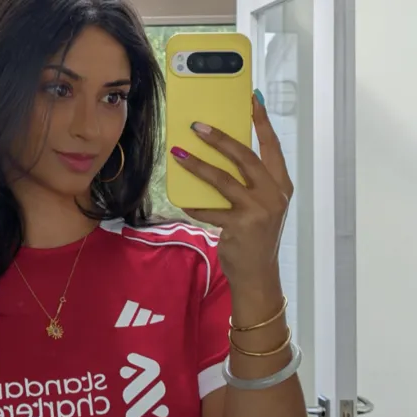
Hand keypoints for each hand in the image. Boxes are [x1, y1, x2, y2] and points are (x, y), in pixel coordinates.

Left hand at [170, 92, 293, 288]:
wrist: (258, 274)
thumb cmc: (255, 235)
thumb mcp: (261, 205)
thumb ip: (250, 183)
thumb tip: (222, 152)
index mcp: (281, 185)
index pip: (272, 146)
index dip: (262, 122)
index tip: (252, 99)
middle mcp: (274, 194)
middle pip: (246, 157)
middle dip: (220, 139)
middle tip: (197, 126)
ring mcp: (259, 211)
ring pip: (224, 180)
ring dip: (198, 165)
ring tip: (178, 153)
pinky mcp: (240, 226)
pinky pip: (210, 210)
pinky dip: (195, 205)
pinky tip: (182, 201)